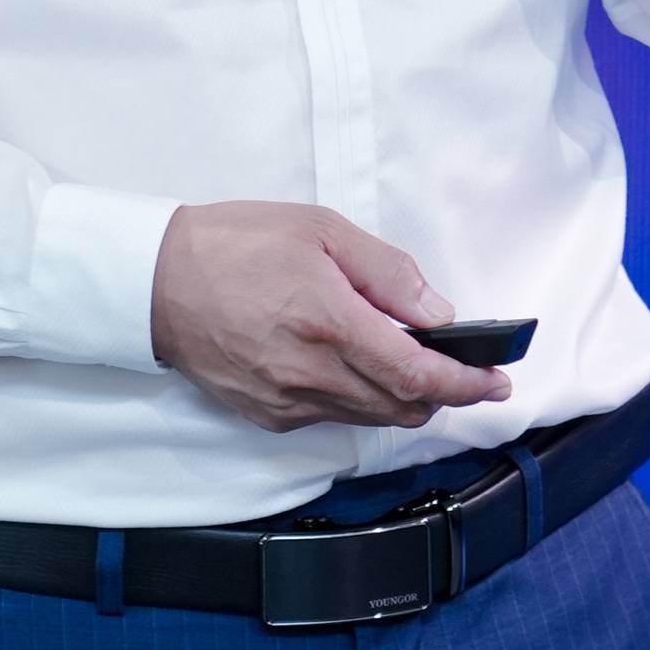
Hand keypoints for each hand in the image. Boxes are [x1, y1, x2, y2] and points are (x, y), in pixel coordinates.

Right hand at [149, 201, 515, 433]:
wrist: (152, 282)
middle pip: (401, 407)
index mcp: (328, 322)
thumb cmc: (235, 245)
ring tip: (416, 366)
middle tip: (467, 373)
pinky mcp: (266, 415)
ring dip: (403, 400)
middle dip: (444, 395)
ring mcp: (285, 401)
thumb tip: (436, 314)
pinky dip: (360, 401)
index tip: (497, 383)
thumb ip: (387, 274)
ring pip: (369, 417)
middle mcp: (309, 373)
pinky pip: (331, 417)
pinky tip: (359, 370)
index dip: (465, 385)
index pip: (415, 374)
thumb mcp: (321, 231)